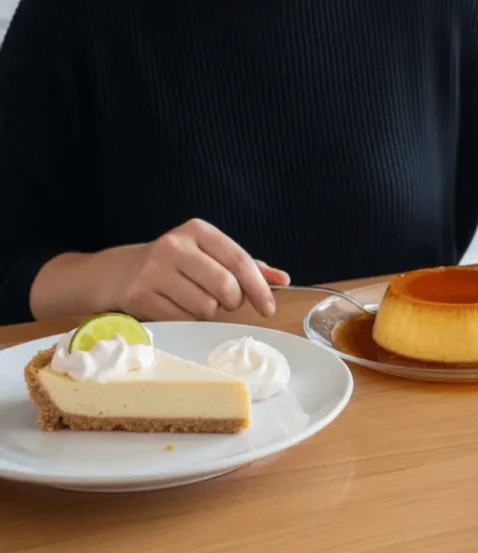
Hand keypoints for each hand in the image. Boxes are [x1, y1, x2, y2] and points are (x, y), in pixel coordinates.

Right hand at [110, 218, 289, 320]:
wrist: (121, 273)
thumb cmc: (178, 265)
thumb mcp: (211, 256)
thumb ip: (247, 267)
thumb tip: (282, 279)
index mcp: (198, 231)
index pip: (240, 261)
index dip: (259, 288)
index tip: (268, 308)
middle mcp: (174, 246)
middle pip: (225, 287)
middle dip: (231, 302)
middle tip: (223, 301)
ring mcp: (154, 270)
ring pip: (206, 308)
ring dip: (208, 313)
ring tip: (194, 300)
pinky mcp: (140, 295)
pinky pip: (183, 321)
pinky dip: (187, 321)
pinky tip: (175, 307)